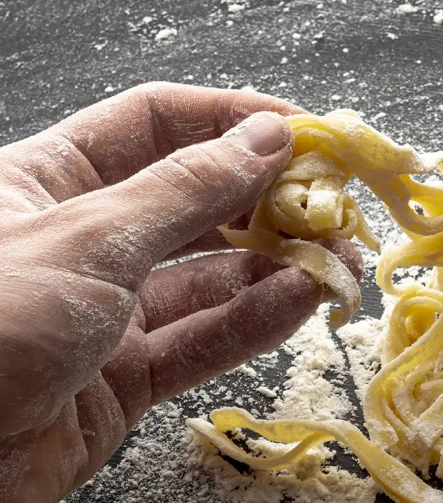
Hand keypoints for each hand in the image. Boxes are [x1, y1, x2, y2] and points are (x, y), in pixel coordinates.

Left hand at [0, 82, 360, 502]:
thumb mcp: (90, 240)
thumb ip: (186, 191)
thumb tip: (267, 137)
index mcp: (47, 181)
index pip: (155, 125)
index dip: (231, 121)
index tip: (303, 132)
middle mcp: (82, 243)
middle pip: (192, 206)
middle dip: (265, 203)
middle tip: (334, 207)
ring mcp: (107, 316)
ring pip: (206, 281)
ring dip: (275, 269)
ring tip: (337, 261)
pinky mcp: (124, 381)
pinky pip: (201, 342)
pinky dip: (254, 323)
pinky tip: (302, 303)